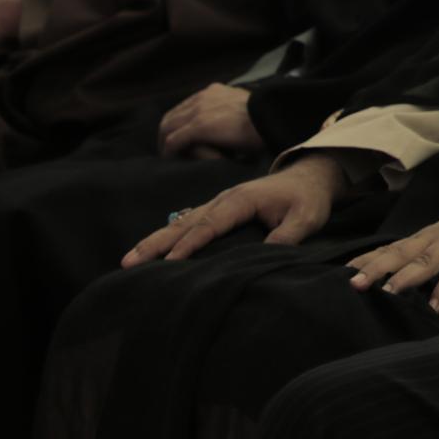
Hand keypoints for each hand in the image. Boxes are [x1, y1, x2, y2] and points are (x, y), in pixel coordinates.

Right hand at [121, 155, 346, 265]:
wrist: (310, 175)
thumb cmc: (309, 198)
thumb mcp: (307, 218)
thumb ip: (287, 236)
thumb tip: (266, 255)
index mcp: (241, 201)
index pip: (210, 225)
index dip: (190, 244)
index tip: (170, 262)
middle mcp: (224, 200)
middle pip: (184, 223)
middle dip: (156, 243)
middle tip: (128, 262)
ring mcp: (219, 202)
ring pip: (181, 223)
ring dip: (155, 240)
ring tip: (129, 258)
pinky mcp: (221, 208)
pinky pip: (189, 222)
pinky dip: (170, 235)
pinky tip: (155, 248)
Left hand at [159, 84, 260, 158]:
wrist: (276, 116)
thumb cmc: (268, 118)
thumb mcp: (247, 109)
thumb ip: (233, 112)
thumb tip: (229, 126)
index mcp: (215, 91)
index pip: (185, 107)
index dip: (179, 123)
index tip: (182, 138)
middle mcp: (203, 97)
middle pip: (171, 116)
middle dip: (167, 134)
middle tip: (171, 151)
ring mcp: (200, 110)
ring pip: (168, 128)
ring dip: (165, 144)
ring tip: (170, 158)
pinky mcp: (200, 126)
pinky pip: (174, 141)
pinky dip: (170, 151)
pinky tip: (172, 159)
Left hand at [344, 193, 438, 311]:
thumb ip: (427, 258)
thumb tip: (403, 282)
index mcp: (425, 237)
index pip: (390, 248)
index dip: (367, 260)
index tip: (342, 273)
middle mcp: (434, 237)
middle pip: (399, 253)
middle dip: (375, 268)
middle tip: (352, 284)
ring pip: (424, 260)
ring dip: (404, 277)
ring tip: (387, 293)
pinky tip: (436, 307)